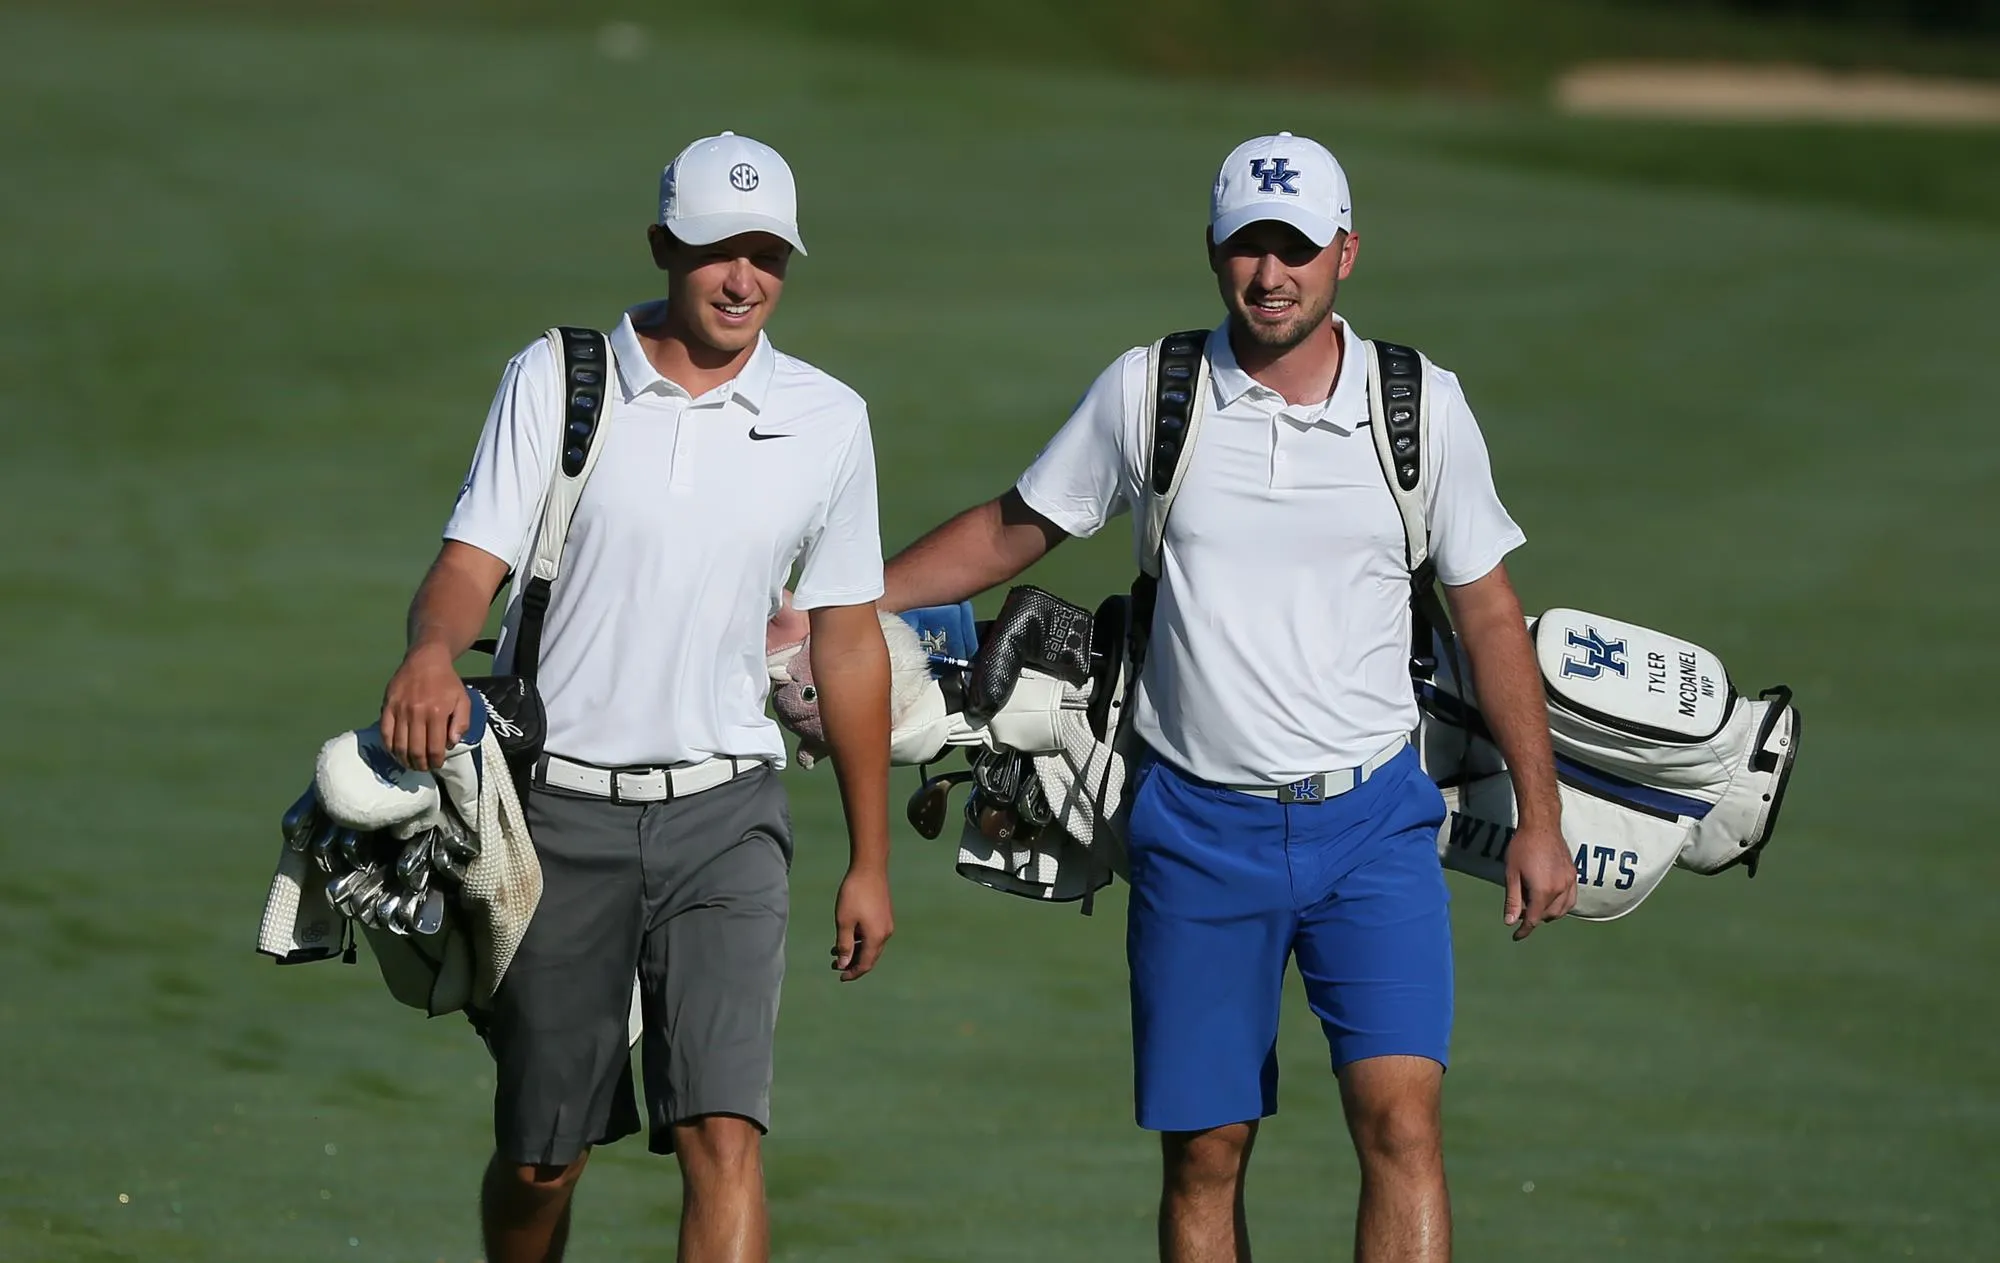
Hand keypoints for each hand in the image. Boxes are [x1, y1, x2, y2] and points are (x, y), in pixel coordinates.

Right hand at [379, 644, 468, 772]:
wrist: (426, 660)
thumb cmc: (447, 683)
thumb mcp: (463, 700)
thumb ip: (461, 723)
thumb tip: (451, 744)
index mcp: (437, 713)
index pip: (434, 747)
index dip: (435, 761)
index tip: (436, 765)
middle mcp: (417, 713)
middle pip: (415, 750)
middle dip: (420, 764)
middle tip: (423, 768)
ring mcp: (400, 710)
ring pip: (399, 745)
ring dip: (404, 759)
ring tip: (410, 764)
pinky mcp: (387, 706)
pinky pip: (385, 732)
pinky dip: (389, 747)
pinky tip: (396, 752)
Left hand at [830, 865, 893, 981]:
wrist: (870, 868)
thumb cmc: (854, 894)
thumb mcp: (844, 921)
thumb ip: (844, 944)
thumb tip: (843, 964)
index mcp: (875, 937)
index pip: (865, 964)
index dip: (852, 973)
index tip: (839, 977)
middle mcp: (885, 933)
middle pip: (870, 957)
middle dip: (853, 963)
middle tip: (836, 966)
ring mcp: (886, 924)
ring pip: (872, 946)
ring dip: (856, 951)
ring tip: (836, 951)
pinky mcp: (885, 915)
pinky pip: (874, 935)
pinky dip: (861, 940)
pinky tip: (848, 935)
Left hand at [1504, 822, 1576, 940]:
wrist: (1541, 825)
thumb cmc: (1522, 847)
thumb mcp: (1511, 874)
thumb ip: (1512, 900)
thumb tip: (1510, 922)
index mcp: (1543, 890)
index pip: (1534, 918)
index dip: (1524, 930)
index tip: (1516, 936)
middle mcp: (1560, 889)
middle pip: (1548, 915)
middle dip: (1534, 917)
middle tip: (1519, 909)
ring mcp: (1570, 882)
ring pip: (1562, 910)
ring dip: (1548, 913)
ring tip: (1533, 904)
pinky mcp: (1574, 875)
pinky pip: (1571, 899)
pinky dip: (1561, 905)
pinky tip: (1549, 899)